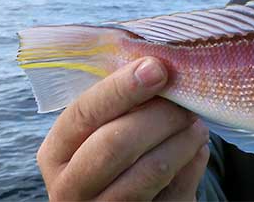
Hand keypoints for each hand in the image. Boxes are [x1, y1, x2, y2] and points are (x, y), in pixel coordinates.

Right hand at [37, 57, 210, 200]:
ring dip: (183, 139)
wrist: (130, 201)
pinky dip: (193, 163)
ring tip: (196, 124)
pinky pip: (177, 191)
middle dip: (160, 115)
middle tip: (187, 101)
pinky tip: (196, 149)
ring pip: (151, 171)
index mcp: (57, 152)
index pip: (84, 113)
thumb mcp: (106, 129)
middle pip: (116, 144)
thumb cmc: (120, 150)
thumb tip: (158, 65)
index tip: (157, 68)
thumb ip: (123, 103)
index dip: (122, 88)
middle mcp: (70, 188)